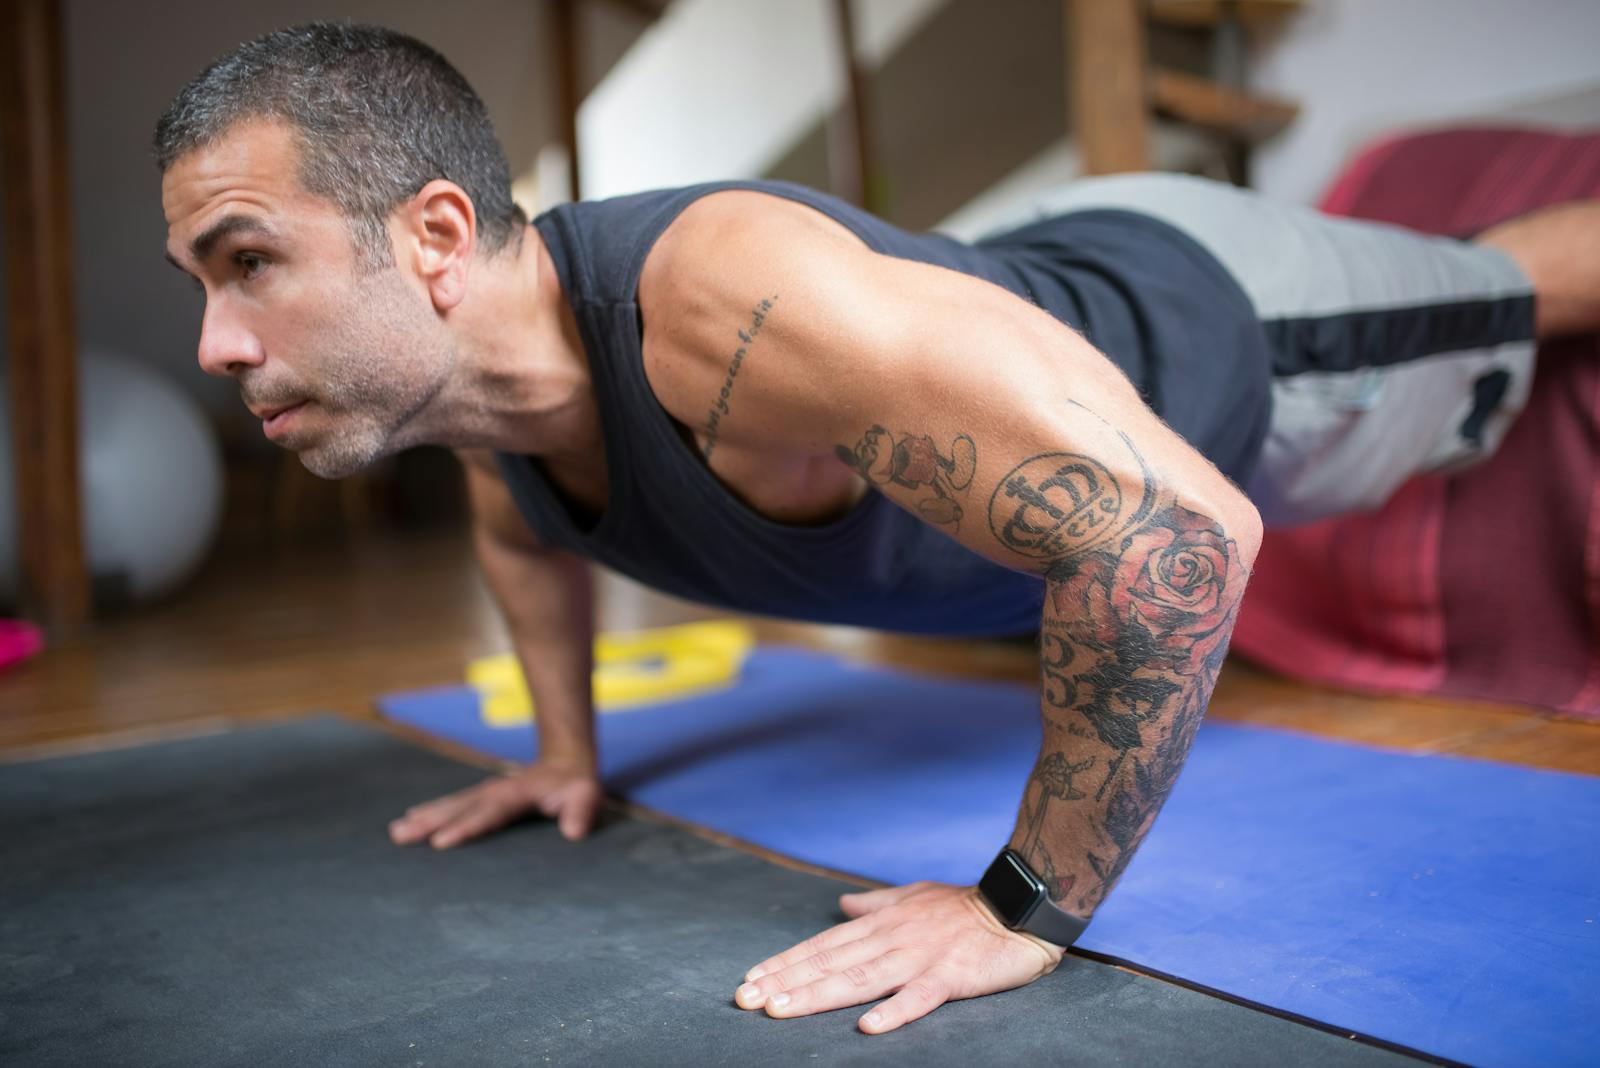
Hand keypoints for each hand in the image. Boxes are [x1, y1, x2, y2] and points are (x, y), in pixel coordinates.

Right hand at [388, 757, 602, 848]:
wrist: (566, 762)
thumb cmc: (576, 785)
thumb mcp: (586, 795)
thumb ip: (581, 812)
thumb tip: (573, 832)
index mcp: (516, 794)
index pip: (487, 814)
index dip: (465, 828)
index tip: (440, 843)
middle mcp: (494, 790)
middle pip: (458, 808)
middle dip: (429, 822)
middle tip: (400, 835)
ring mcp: (485, 792)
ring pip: (450, 805)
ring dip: (424, 817)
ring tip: (397, 831)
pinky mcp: (481, 796)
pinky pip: (452, 805)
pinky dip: (431, 812)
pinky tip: (412, 821)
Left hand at [734, 881, 1062, 1033]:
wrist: (1018, 906)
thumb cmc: (964, 905)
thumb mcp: (913, 896)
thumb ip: (875, 903)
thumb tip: (841, 904)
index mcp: (882, 922)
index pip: (823, 945)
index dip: (785, 962)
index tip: (751, 979)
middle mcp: (892, 938)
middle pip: (829, 963)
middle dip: (785, 982)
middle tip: (746, 1000)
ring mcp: (919, 957)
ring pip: (859, 979)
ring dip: (817, 995)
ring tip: (781, 1010)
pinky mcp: (951, 975)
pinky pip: (919, 997)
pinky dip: (893, 1011)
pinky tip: (867, 1026)